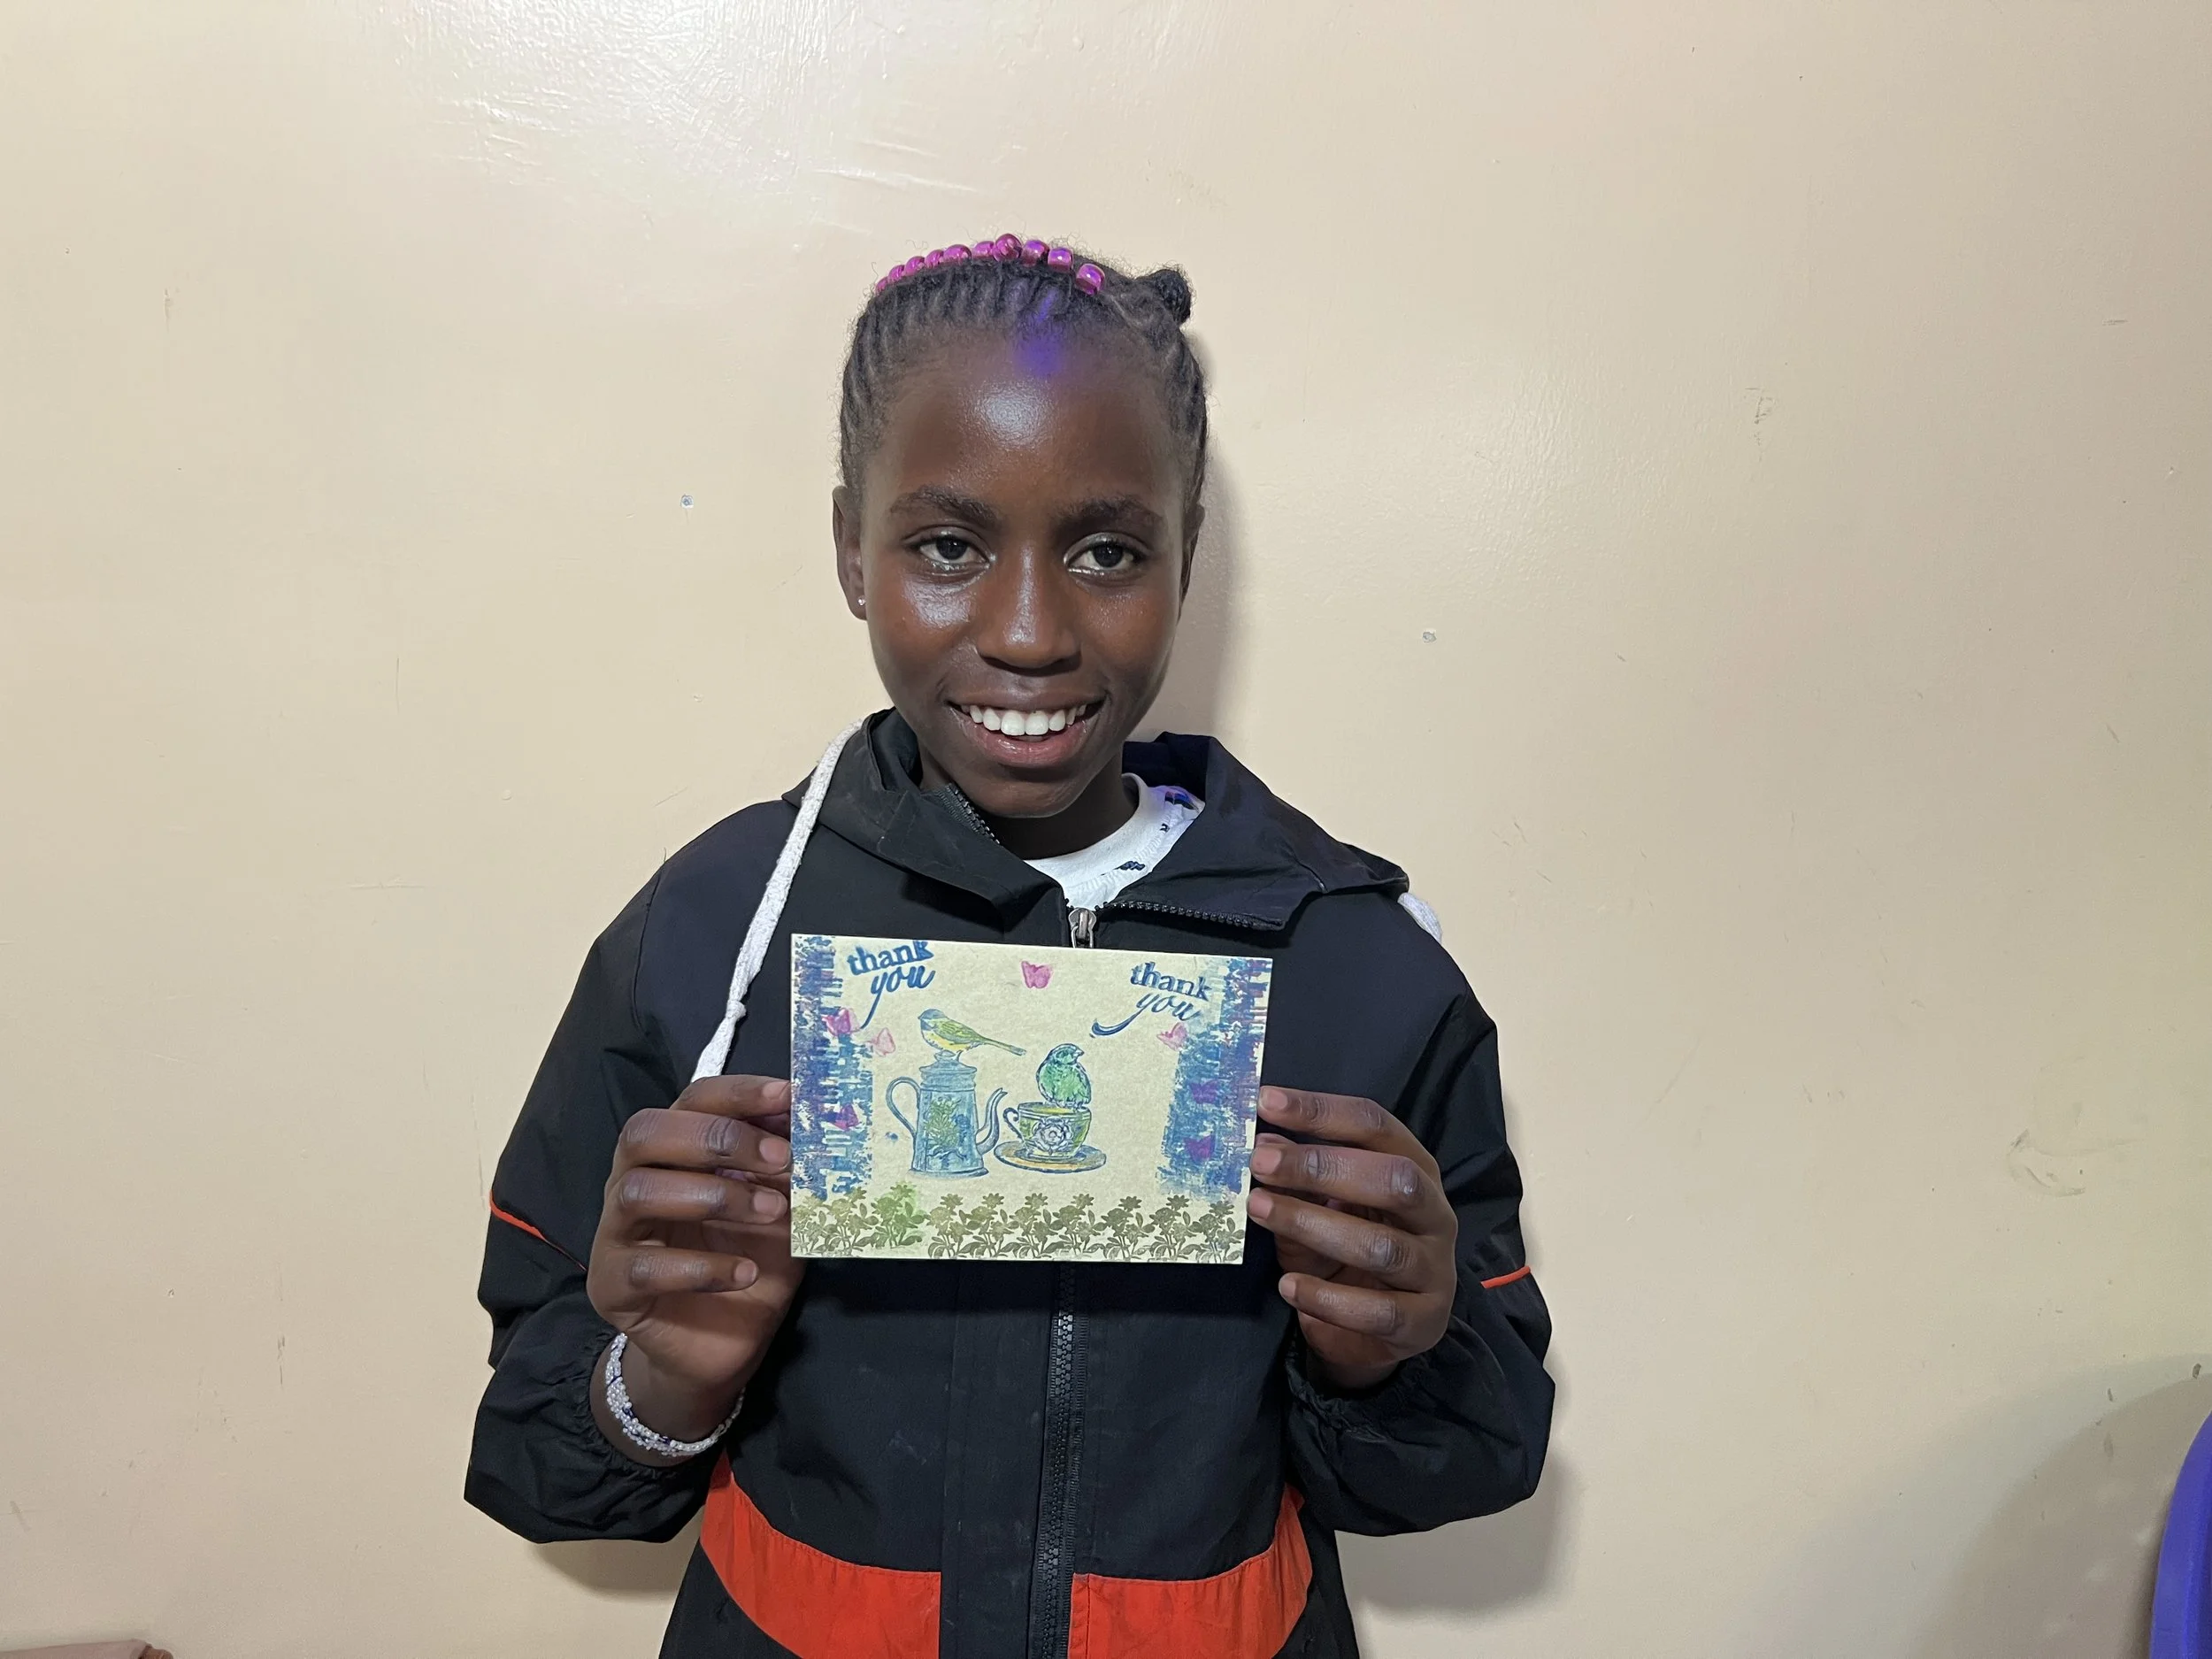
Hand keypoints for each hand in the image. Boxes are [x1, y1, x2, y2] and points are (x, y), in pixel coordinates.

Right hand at [586, 1075, 802, 1456]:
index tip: (790, 1097)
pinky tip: (745, 1273)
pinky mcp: (611, 1288)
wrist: (722, 1348)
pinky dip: (702, 1268)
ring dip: (713, 1196)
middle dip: (717, 1139)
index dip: (738, 1093)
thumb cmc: (750, 1263)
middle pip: (645, 1133)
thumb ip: (787, 1170)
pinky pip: (644, 1269)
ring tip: (771, 1213)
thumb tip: (817, 1122)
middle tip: (780, 1158)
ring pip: (637, 1193)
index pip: (691, 1100)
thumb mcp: (780, 1210)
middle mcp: (632, 1181)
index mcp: (672, 1152)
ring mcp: (615, 1235)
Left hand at [1244, 1087, 1457, 1391]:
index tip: (1266, 1102)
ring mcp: (1434, 1270)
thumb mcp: (1318, 1210)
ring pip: (1382, 1246)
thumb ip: (1298, 1181)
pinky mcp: (1423, 1323)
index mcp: (1415, 1170)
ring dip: (1313, 1226)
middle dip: (1322, 1166)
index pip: (1377, 1126)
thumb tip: (1264, 1143)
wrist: (1374, 1332)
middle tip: (1261, 1163)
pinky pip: (1379, 1311)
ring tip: (1262, 1212)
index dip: (1322, 1111)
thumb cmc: (1344, 1255)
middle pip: (1394, 1179)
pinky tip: (1289, 1286)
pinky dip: (1328, 1299)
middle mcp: (1435, 1214)